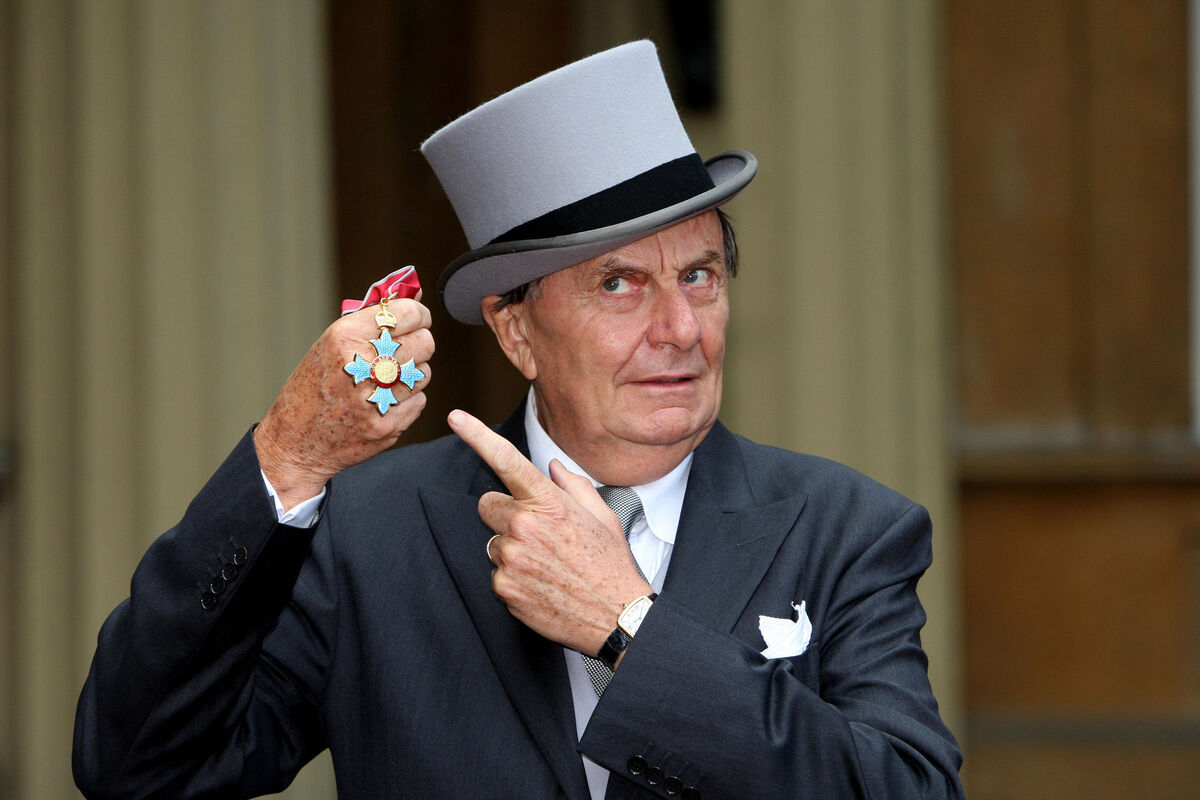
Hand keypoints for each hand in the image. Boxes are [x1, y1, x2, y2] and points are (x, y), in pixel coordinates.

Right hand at [255, 296, 433, 509]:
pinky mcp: (387, 425)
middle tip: (400, 352)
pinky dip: (406, 402)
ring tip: (384, 381)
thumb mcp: (331, 344)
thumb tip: (415, 294)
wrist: (295, 442)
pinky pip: (419, 400)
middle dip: (417, 346)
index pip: (407, 312)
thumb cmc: (313, 387)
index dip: (418, 315)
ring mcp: (375, 398)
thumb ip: (373, 320)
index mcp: (345, 336)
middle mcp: (361, 364)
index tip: (416, 320)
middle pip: (424, 342)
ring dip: (410, 376)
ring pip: (424, 372)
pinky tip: (382, 403)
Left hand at [447, 409, 651, 655]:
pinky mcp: (503, 588)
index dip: (477, 435)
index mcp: (548, 503)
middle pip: (487, 505)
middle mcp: (523, 527)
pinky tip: (541, 584)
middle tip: (537, 533)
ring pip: (493, 542)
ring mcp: (510, 559)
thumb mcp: (601, 515)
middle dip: (505, 514)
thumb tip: (552, 467)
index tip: (456, 417)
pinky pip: (496, 573)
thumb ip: (572, 485)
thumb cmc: (610, 563)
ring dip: (511, 549)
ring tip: (546, 564)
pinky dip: (513, 578)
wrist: (615, 616)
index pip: (506, 461)